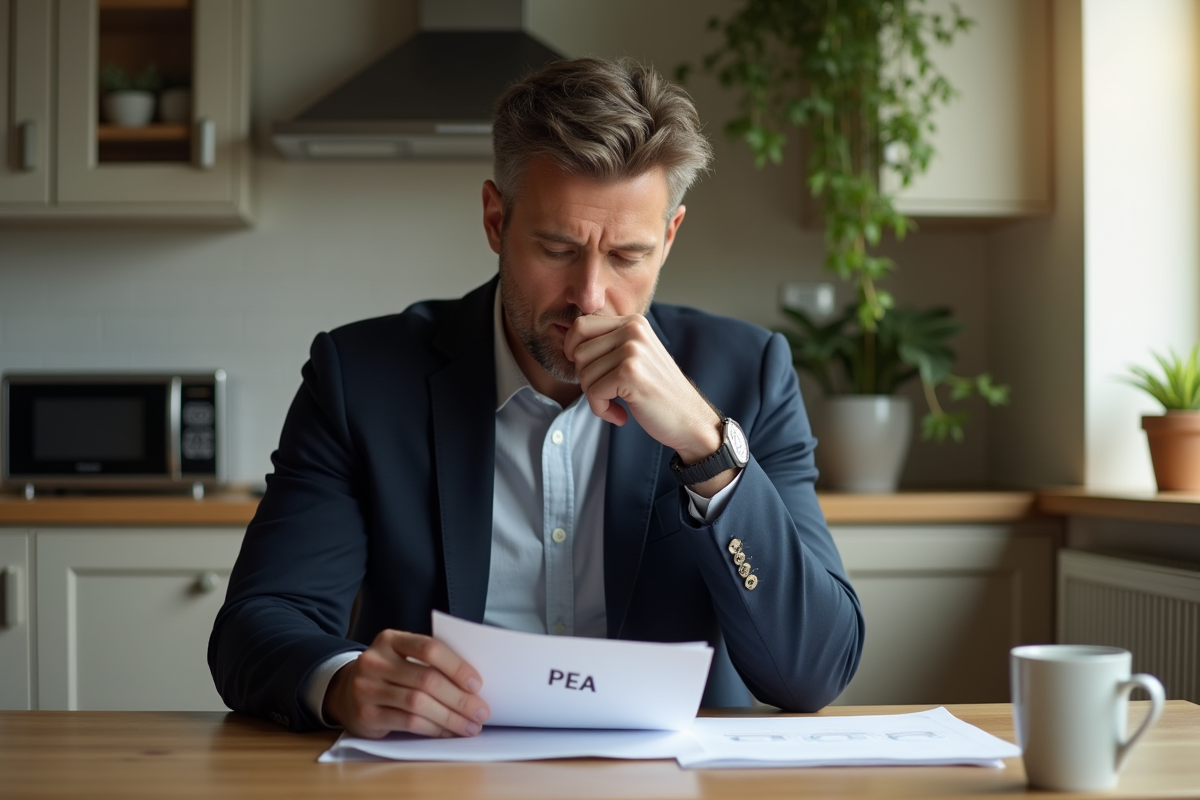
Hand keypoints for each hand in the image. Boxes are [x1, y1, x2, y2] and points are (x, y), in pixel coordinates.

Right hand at [322, 629, 489, 738]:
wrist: (345, 691)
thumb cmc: (388, 673)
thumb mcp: (402, 656)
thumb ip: (430, 661)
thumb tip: (474, 685)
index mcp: (389, 639)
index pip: (429, 648)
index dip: (456, 666)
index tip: (478, 683)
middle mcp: (375, 661)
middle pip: (426, 679)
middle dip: (460, 698)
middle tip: (482, 711)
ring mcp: (367, 688)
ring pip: (418, 704)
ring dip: (450, 717)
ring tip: (471, 726)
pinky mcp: (366, 715)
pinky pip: (407, 722)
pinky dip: (434, 729)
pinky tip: (449, 732)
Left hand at [563, 314, 721, 464]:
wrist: (689, 419)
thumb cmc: (658, 392)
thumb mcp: (636, 357)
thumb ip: (609, 344)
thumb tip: (568, 344)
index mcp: (633, 322)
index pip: (581, 325)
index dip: (573, 350)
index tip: (588, 371)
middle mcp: (633, 330)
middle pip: (578, 351)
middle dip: (585, 378)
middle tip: (606, 392)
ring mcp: (632, 350)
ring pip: (583, 373)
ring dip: (594, 397)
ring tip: (616, 404)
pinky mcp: (630, 373)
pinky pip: (593, 392)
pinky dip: (602, 410)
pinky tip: (620, 415)